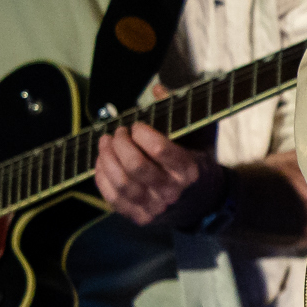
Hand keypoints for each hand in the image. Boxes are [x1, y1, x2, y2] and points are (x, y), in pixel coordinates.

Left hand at [95, 119, 222, 228]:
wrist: (205, 203)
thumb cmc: (199, 163)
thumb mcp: (200, 136)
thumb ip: (182, 112)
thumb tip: (157, 89)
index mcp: (190, 170)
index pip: (158, 149)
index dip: (141, 133)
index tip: (137, 125)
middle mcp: (173, 192)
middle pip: (135, 166)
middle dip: (120, 144)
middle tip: (118, 132)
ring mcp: (155, 207)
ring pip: (120, 182)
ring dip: (106, 158)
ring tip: (105, 142)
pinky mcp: (140, 217)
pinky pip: (112, 197)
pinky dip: (102, 177)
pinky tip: (103, 162)